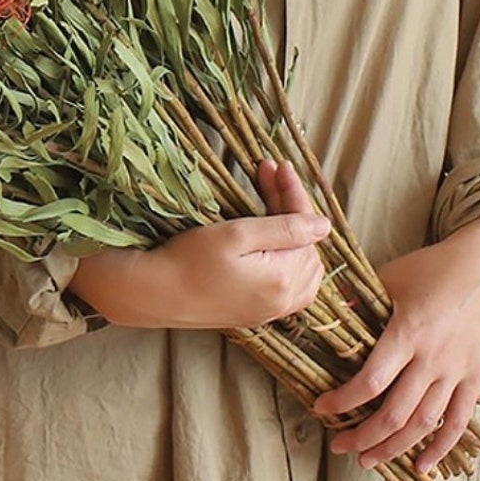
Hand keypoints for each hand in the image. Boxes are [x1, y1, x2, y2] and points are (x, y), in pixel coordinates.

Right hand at [67, 158, 329, 329]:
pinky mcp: (256, 313)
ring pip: (302, 266)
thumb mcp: (236, 235)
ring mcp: (271, 310)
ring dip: (292, 232)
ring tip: (273, 201)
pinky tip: (274, 240)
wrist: (155, 294)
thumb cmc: (190, 260)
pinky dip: (288, 258)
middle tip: (270, 176)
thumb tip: (324, 225)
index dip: (295, 195)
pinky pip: (290, 285)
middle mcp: (285, 300)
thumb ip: (285, 228)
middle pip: (306, 246)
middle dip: (292, 208)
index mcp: (284, 279)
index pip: (306, 229)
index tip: (280, 167)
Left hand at [311, 213, 479, 472]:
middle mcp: (433, 358)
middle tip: (338, 445)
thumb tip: (326, 313)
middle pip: (395, 413)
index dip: (343, 401)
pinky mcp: (476, 376)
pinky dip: (440, 447)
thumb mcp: (389, 277)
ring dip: (394, 447)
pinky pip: (458, 421)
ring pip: (424, 424)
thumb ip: (359, 301)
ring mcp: (457, 371)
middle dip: (363, 436)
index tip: (321, 408)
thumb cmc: (433, 268)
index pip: (371, 381)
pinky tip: (421, 465)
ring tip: (367, 460)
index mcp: (407, 333)